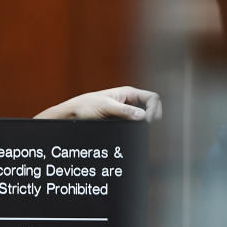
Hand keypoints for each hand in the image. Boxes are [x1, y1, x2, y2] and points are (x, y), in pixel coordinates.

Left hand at [34, 86, 161, 121]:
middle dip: (151, 117)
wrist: (71, 115)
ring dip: (142, 124)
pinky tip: (132, 133)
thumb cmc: (86, 106)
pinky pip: (132, 125)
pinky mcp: (119, 121)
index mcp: (128, 93)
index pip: (152, 98)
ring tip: (140, 130)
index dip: (154, 108)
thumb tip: (143, 116)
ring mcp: (124, 111)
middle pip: (150, 108)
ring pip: (141, 118)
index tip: (147, 120)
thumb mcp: (106, 107)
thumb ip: (124, 110)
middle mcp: (128, 101)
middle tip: (146, 127)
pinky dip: (134, 129)